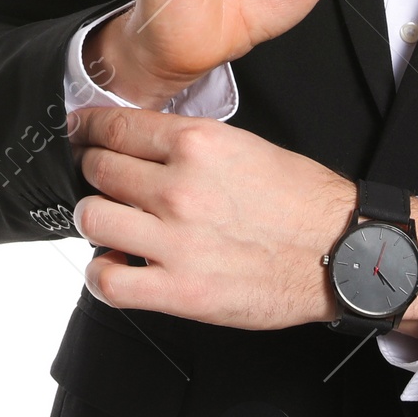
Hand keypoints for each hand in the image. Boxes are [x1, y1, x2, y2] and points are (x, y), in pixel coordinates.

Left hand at [67, 106, 417, 338]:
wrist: (337, 250)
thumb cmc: (301, 201)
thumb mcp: (247, 147)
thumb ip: (193, 146)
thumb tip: (146, 147)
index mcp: (200, 143)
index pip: (118, 127)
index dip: (89, 128)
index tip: (80, 131)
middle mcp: (181, 187)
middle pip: (99, 169)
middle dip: (94, 171)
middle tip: (100, 178)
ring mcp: (175, 240)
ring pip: (92, 218)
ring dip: (95, 218)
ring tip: (111, 222)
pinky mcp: (177, 290)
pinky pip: (107, 279)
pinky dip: (101, 271)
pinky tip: (115, 263)